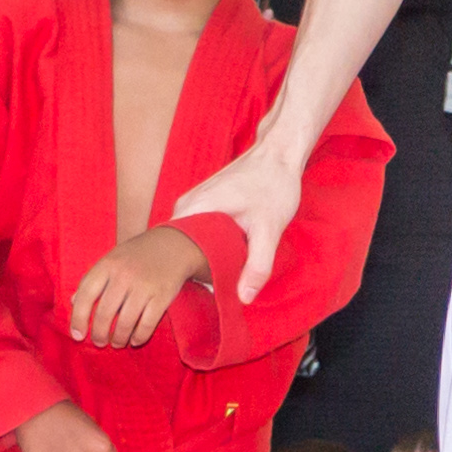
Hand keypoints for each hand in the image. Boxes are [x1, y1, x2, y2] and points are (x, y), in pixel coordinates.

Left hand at [67, 223, 209, 348]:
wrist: (172, 245)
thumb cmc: (135, 256)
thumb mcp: (110, 260)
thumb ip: (91, 280)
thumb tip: (73, 302)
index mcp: (108, 265)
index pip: (86, 294)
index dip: (78, 318)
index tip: (78, 335)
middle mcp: (125, 275)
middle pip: (105, 312)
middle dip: (100, 334)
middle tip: (99, 343)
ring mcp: (145, 286)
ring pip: (126, 322)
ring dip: (119, 338)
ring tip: (117, 343)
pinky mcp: (163, 295)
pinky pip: (147, 324)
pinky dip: (139, 337)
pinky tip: (134, 340)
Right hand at [165, 136, 304, 300]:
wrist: (280, 152)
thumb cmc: (274, 184)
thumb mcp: (268, 228)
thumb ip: (257, 264)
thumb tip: (243, 298)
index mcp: (192, 210)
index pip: (171, 253)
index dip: (185, 276)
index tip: (202, 292)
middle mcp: (185, 206)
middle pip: (181, 250)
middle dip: (197, 270)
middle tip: (216, 288)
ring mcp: (194, 203)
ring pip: (192, 242)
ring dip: (206, 258)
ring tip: (222, 275)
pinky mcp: (205, 204)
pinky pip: (200, 232)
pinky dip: (212, 246)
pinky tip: (227, 255)